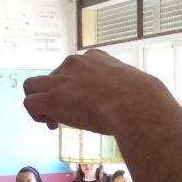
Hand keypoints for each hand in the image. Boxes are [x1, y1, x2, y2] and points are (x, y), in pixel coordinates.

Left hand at [23, 50, 172, 133]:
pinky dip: (36, 114)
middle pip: (52, 76)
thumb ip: (130, 92)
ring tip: (53, 119)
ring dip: (40, 103)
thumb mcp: (136, 88)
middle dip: (55, 95)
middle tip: (67, 115)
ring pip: (32, 87)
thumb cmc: (144, 100)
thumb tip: (150, 107)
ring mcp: (61, 79)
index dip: (73, 88)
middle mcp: (74, 63)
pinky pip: (30, 102)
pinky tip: (51, 124)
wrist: (136, 104)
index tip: (83, 105)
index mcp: (95, 57)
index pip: (73, 68)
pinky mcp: (53, 97)